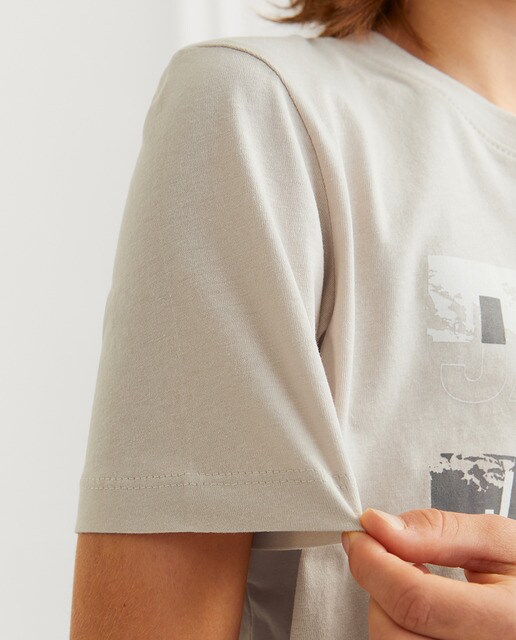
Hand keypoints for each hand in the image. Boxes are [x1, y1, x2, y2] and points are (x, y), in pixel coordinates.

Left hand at [341, 508, 515, 638]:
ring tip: (417, 584)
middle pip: (393, 634)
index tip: (358, 536)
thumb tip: (380, 526)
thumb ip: (439, 531)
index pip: (414, 601)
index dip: (373, 562)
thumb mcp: (499, 542)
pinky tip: (421, 612)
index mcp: (508, 624)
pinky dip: (400, 629)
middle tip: (394, 558)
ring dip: (389, 610)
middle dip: (379, 588)